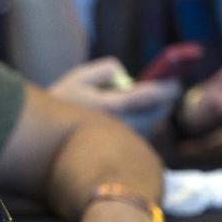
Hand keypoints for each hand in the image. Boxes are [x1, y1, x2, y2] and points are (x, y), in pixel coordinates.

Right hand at [49, 59, 181, 136]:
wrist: (46, 141)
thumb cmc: (62, 104)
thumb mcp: (79, 77)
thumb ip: (107, 69)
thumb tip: (127, 77)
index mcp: (113, 107)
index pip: (153, 96)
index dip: (168, 86)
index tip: (174, 79)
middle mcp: (123, 128)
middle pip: (159, 114)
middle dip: (165, 99)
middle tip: (167, 87)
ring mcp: (123, 143)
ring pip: (152, 126)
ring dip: (154, 112)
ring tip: (145, 101)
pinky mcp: (121, 152)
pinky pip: (141, 135)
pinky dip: (143, 123)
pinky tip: (130, 116)